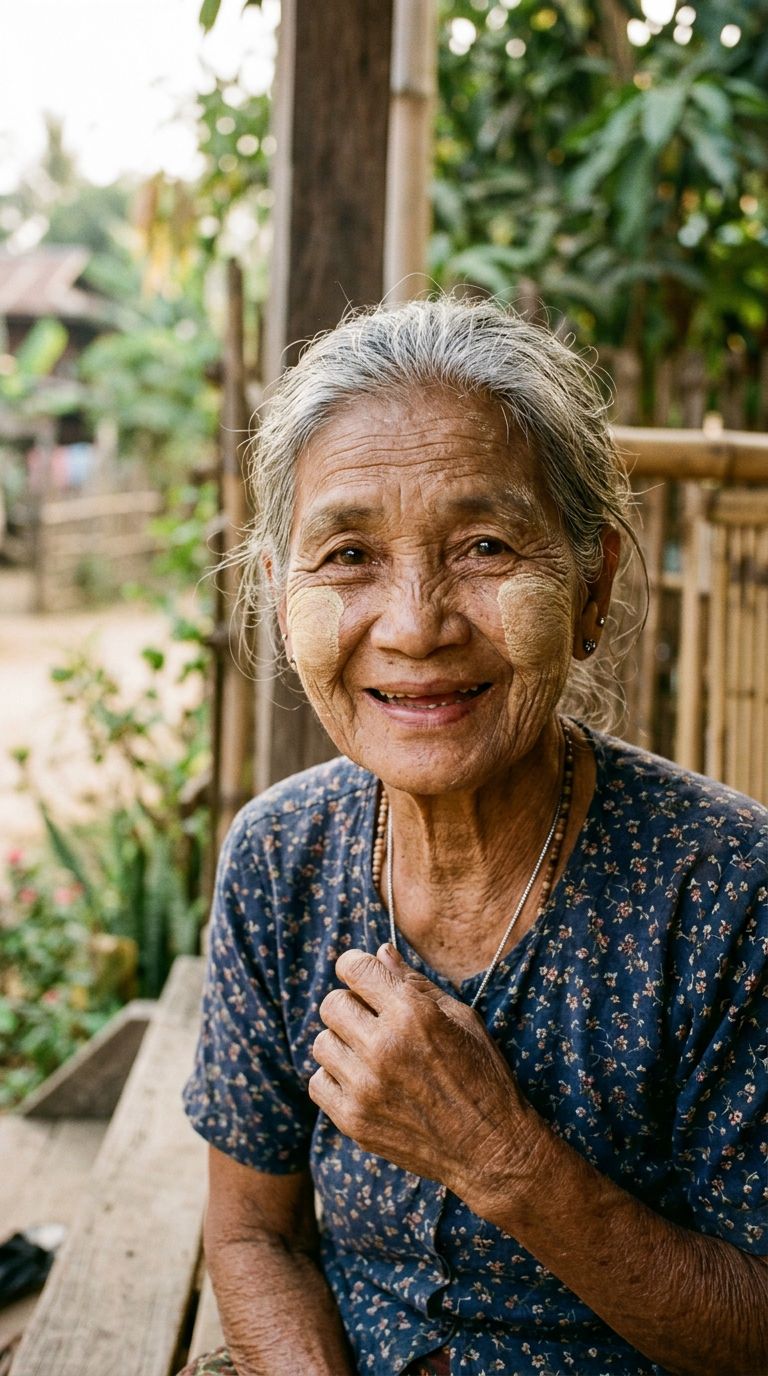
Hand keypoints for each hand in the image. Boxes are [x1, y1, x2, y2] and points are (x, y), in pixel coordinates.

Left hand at [309, 944, 540, 1205]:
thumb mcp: (460, 1018)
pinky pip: (318, 1082)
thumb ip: (415, 983)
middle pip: (331, 1004)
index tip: (364, 977)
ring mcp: (364, 1087)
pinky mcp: (353, 1120)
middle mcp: (383, 1047)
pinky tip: (363, 1081)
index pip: (353, 967)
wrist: (490, 1148)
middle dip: (351, 1005)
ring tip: (372, 1055)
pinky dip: (336, 1079)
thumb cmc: (482, 1075)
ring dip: (343, 1044)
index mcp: (411, 1014)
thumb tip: (380, 952)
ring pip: (321, 1043)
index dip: (357, 967)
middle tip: (374, 1021)